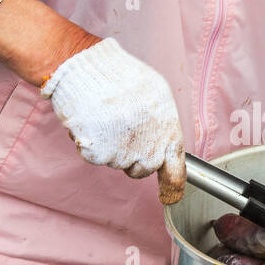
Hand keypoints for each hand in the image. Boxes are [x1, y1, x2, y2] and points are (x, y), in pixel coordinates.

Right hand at [41, 37, 185, 202]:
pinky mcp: (98, 155)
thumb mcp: (159, 96)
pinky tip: (92, 122)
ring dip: (111, 147)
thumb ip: (163, 125)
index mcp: (168, 134)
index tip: (170, 193)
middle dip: (134, 156)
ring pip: (116, 162)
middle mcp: (148, 149)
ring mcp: (122, 155)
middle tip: (124, 130)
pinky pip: (95, 156)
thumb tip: (162, 142)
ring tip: (106, 118)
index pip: (176, 171)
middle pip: (142, 170)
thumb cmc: (123, 77)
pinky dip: (91, 143)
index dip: (172, 185)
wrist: (88, 70)